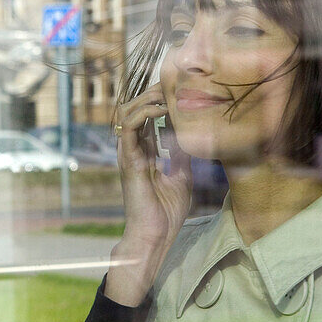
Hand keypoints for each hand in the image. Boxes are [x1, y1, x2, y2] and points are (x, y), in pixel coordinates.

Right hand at [106, 82, 192, 305]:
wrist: (155, 234)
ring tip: (168, 94)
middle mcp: (133, 148)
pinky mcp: (128, 159)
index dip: (161, 100)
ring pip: (128, 111)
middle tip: (176, 87)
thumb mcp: (183, 175)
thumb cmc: (167, 212)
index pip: (147, 115)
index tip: (182, 92)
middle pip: (135, 107)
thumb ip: (182, 155)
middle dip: (153, 92)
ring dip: (147, 98)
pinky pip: (129, 126)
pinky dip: (144, 113)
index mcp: (145, 151)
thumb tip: (193, 136)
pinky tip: (162, 109)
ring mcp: (128, 153)